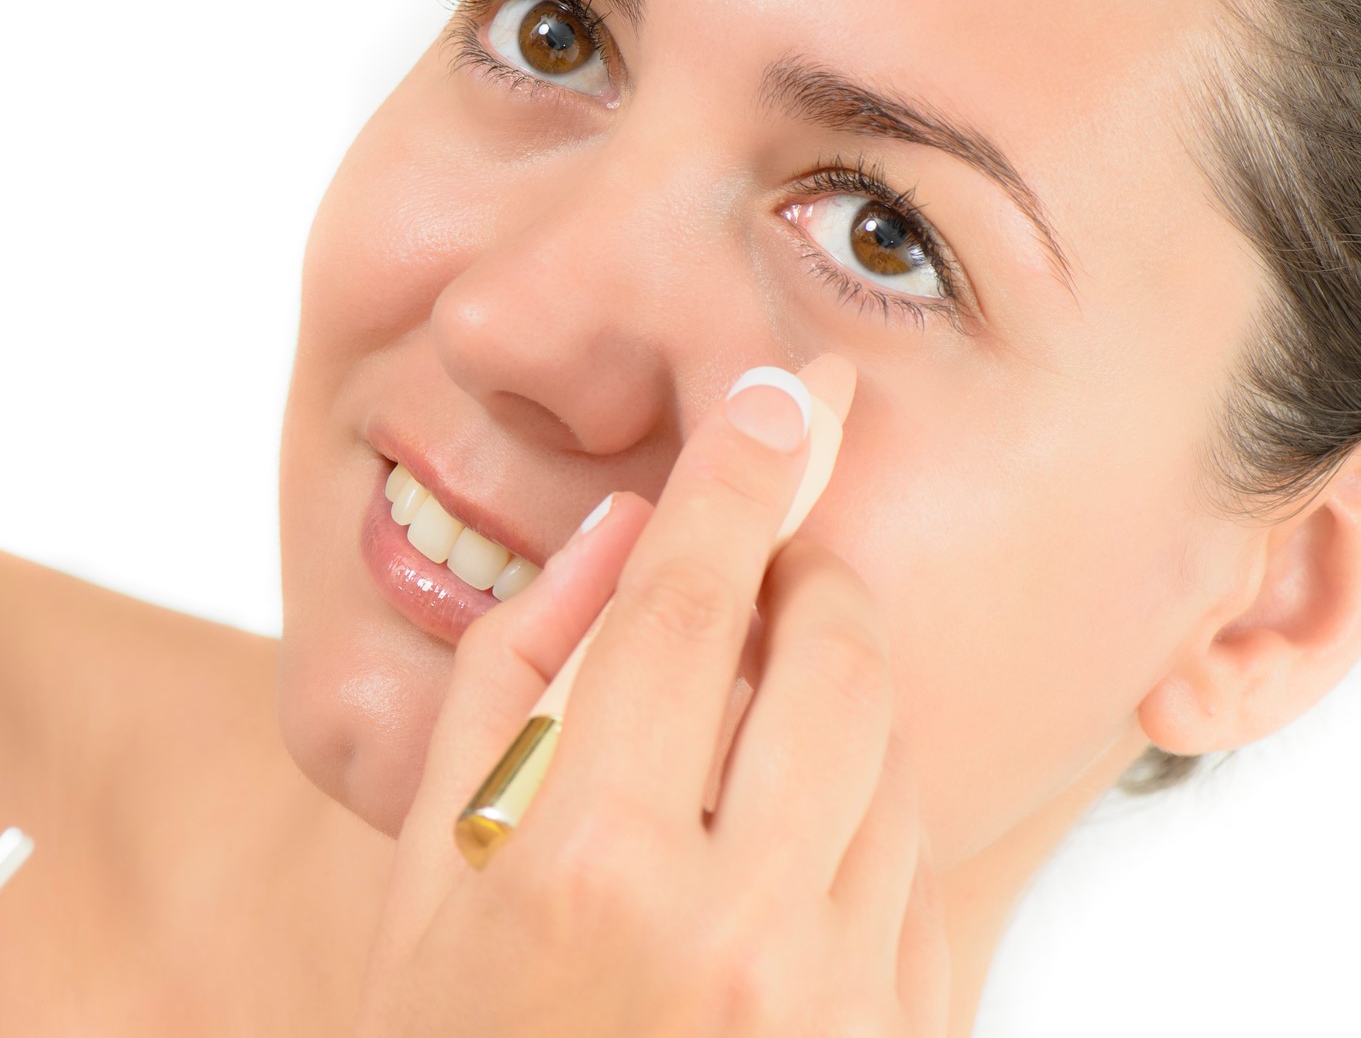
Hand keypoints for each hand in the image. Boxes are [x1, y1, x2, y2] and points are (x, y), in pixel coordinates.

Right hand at [354, 353, 948, 1036]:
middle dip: (809, 586)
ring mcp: (833, 1003)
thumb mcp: (428, 873)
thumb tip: (616, 539)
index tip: (787, 390)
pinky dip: (867, 815)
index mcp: (576, 866)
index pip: (680, 606)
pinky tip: (787, 859)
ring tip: (747, 764)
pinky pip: (926, 862)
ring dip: (834, 708)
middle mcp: (725, 931)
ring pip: (892, 752)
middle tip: (762, 594)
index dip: (738, 475)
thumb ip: (509, 682)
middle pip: (831, 654)